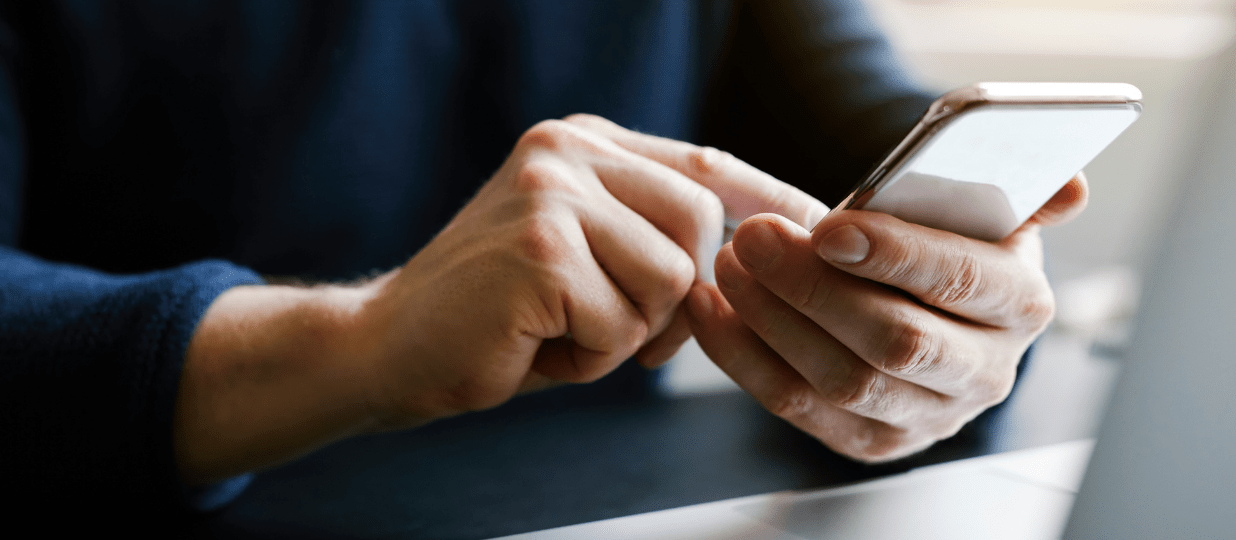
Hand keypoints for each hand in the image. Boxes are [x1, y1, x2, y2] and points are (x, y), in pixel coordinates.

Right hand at [177, 115, 826, 481]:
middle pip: (701, 224)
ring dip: (628, 334)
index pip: (705, 164)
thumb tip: (757, 250)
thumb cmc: (496, 317)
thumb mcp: (583, 257)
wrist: (386, 348)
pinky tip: (532, 343)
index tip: (822, 231)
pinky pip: (624, 324)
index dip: (769, 203)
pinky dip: (590, 358)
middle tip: (613, 330)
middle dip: (676, 299)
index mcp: (582, 144)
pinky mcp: (540, 248)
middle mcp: (567, 150)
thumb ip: (651, 237)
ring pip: (670, 279)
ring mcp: (551, 193)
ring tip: (558, 330)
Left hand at [686, 175, 1087, 461]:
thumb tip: (1070, 187)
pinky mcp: (873, 441)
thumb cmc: (945, 242)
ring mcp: (927, 415)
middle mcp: (985, 371)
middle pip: (895, 340)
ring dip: (772, 319)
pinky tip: (714, 309)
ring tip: (731, 262)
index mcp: (1021, 304)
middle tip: (756, 237)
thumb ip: (1019, 189)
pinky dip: (745, 357)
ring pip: (841, 379)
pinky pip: (797, 407)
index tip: (829, 227)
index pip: (964, 282)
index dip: (896, 255)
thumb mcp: (986, 207)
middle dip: (814, 288)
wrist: (923, 300)